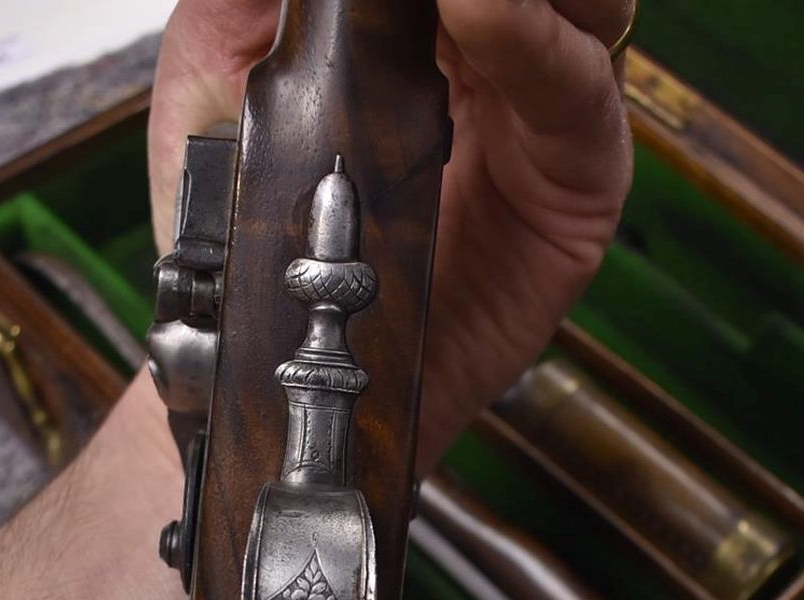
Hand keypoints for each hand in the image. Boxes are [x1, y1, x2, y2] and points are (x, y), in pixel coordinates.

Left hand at [148, 0, 633, 470]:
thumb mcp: (218, 68)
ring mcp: (543, 109)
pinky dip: (536, 36)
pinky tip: (479, 8)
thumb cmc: (241, 223)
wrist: (259, 360)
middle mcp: (497, 49)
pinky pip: (580, 91)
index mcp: (419, 18)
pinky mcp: (576, 181)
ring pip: (585, 6)